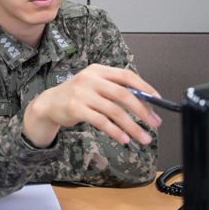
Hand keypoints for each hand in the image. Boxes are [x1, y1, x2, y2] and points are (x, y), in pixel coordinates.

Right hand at [22, 64, 161, 148]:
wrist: (50, 103)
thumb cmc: (77, 95)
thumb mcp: (94, 85)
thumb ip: (115, 89)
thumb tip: (145, 102)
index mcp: (98, 70)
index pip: (126, 76)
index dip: (144, 87)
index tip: (158, 100)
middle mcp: (89, 79)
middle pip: (123, 94)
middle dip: (143, 111)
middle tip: (155, 123)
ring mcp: (81, 93)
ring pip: (114, 111)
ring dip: (132, 126)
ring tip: (143, 138)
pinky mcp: (75, 108)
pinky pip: (101, 122)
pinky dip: (116, 132)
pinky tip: (124, 139)